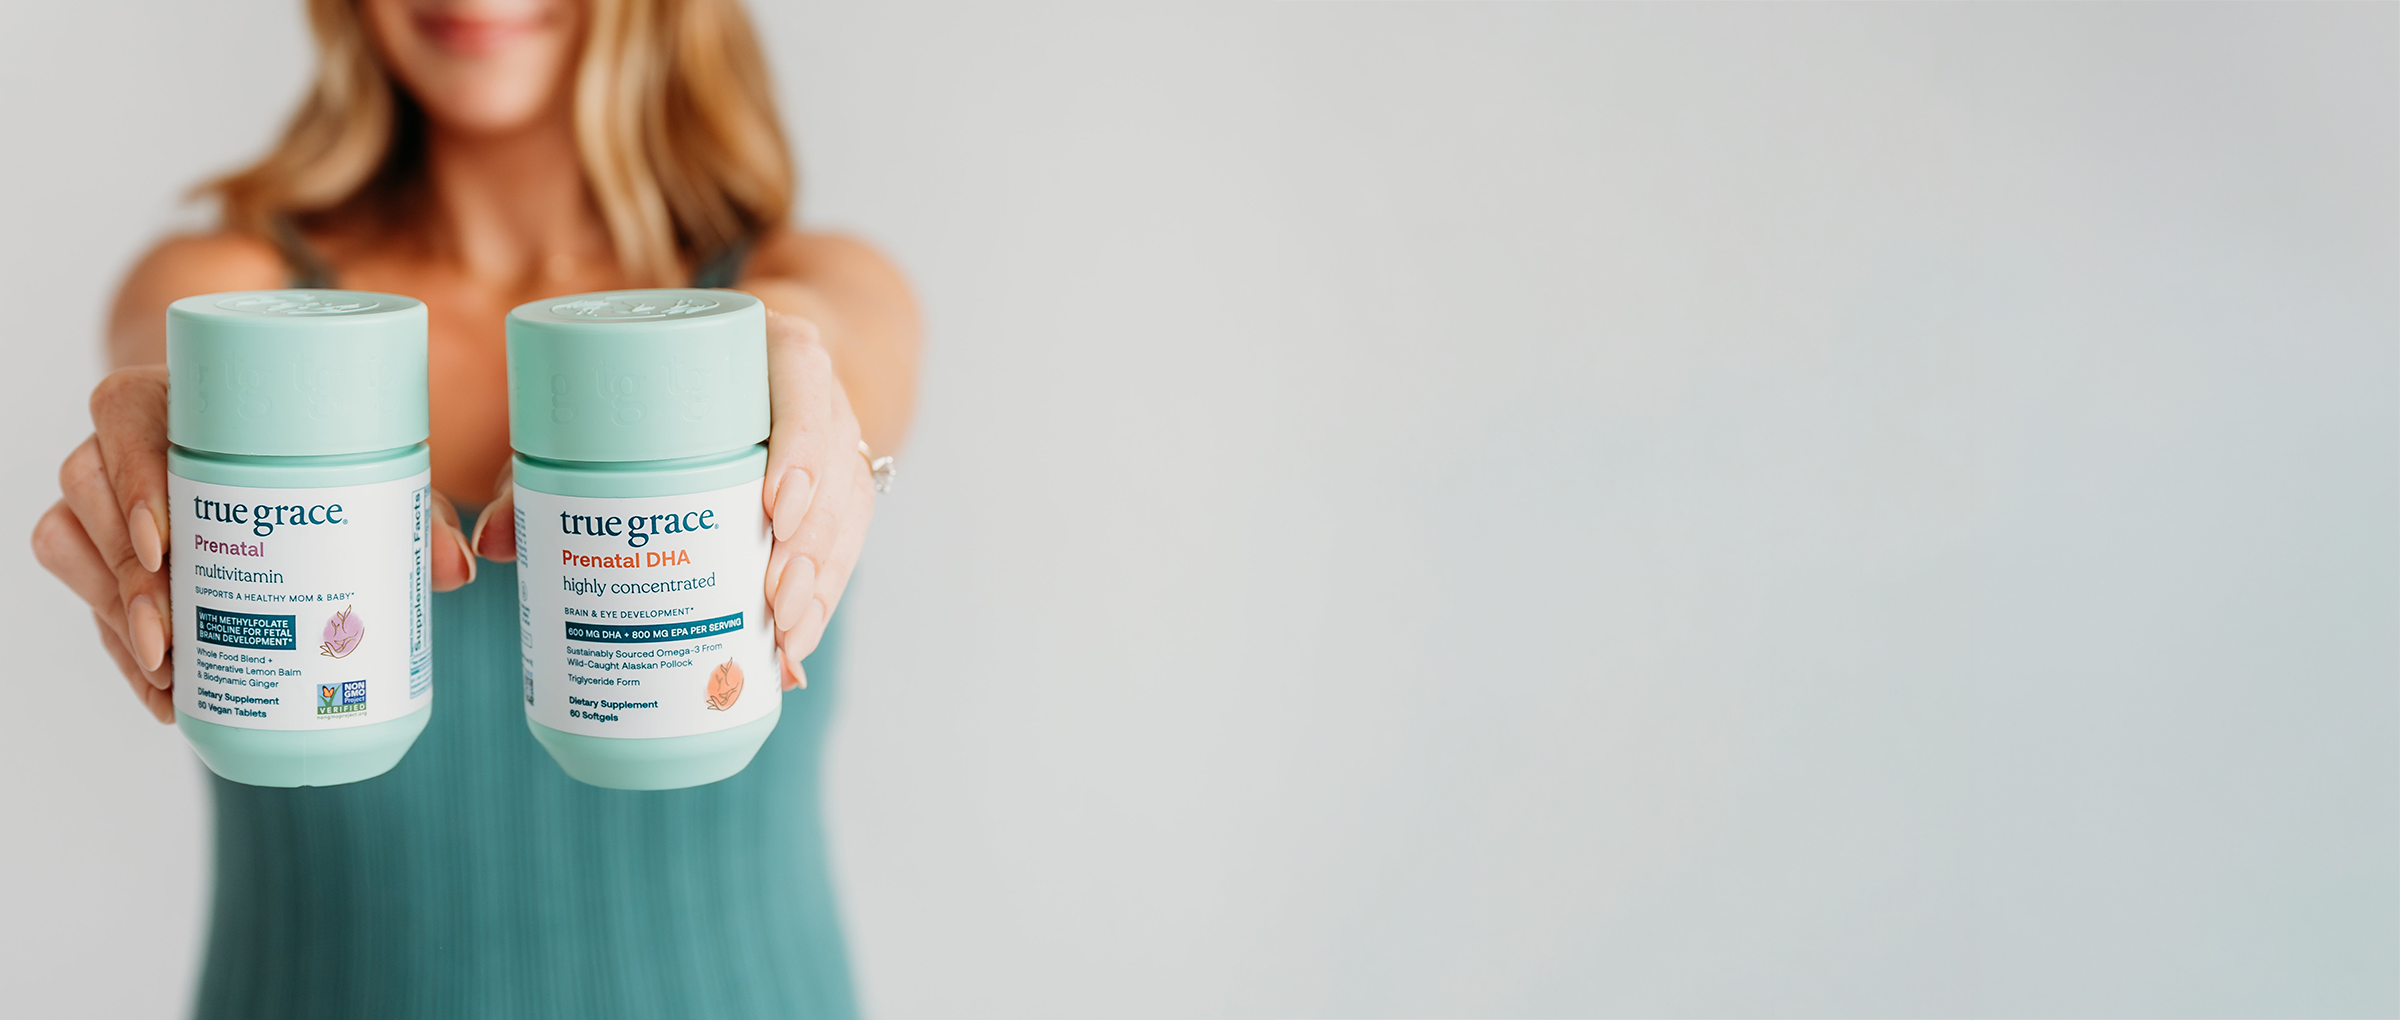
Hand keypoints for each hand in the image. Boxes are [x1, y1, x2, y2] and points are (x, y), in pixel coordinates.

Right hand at [31, 366, 479, 722]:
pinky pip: (79, 587)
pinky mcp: (93, 540)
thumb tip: (459, 569)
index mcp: (175, 395)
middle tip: (170, 641)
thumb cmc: (309, 452)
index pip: (124, 416)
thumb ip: (412, 515)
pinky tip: (162, 689)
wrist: (258, 448)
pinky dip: (115, 642)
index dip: (134, 481)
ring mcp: (101, 492)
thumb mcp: (361, 474)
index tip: (166, 546)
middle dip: (127, 581)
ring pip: (72, 544)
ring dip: (115, 614)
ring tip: (169, 671)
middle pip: (91, 496)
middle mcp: (122, 438)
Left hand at [471, 311, 872, 689]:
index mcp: (773, 347)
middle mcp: (817, 392)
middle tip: (771, 602)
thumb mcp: (603, 415)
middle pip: (833, 468)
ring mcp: (838, 442)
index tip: (772, 507)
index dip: (800, 447)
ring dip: (822, 583)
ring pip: (848, 512)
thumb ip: (539, 470)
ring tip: (783, 640)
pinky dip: (826, 599)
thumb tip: (495, 543)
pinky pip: (850, 543)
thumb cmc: (658, 387)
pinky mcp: (841, 489)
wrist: (742, 364)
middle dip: (809, 546)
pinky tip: (797, 650)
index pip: (804, 385)